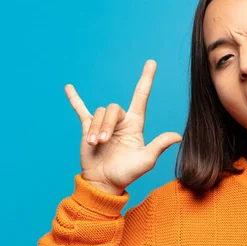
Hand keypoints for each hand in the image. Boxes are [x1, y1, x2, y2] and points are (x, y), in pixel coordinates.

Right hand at [65, 60, 181, 194]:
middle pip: (113, 108)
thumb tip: (178, 136)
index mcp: (135, 124)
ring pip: (98, 113)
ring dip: (96, 128)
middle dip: (107, 124)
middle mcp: (120, 121)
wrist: (104, 183)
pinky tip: (68, 88)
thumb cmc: (127, 174)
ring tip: (95, 144)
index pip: (141, 96)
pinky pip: (81, 110)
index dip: (146, 79)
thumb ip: (159, 146)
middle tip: (104, 142)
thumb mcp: (146, 161)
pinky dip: (75, 99)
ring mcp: (104, 124)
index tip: (151, 62)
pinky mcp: (88, 129)